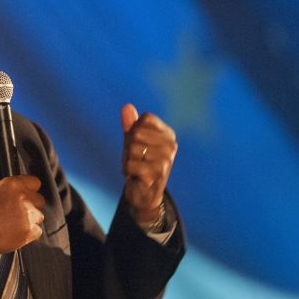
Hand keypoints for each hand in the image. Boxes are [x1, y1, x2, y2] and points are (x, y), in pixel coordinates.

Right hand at [0, 175, 44, 258]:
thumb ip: (6, 188)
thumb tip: (15, 189)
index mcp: (12, 184)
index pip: (35, 182)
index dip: (30, 189)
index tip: (28, 195)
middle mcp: (22, 197)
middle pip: (39, 199)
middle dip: (31, 205)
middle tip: (17, 212)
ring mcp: (28, 214)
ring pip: (39, 216)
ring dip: (30, 220)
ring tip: (13, 224)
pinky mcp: (29, 231)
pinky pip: (37, 231)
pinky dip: (29, 233)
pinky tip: (14, 232)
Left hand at [120, 104, 177, 222]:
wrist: (144, 191)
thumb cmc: (139, 162)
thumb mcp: (133, 141)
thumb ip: (130, 124)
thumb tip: (126, 106)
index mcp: (168, 134)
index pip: (146, 118)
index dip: (134, 128)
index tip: (138, 142)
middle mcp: (171, 145)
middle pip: (136, 133)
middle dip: (129, 146)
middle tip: (136, 158)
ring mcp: (167, 159)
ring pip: (132, 149)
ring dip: (128, 159)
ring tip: (137, 167)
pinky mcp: (158, 174)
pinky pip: (130, 164)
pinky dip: (127, 170)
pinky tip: (136, 175)